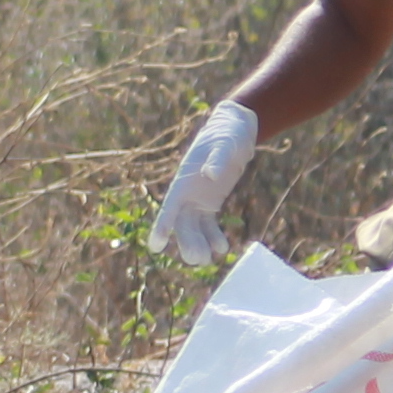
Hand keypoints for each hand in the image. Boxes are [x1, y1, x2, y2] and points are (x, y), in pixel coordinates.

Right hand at [152, 101, 259, 268]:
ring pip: (193, 228)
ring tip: (209, 261)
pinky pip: (208, 224)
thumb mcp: (224, 144)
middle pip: (182, 223)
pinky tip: (222, 249)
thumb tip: (209, 174)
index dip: (162, 226)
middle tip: (198, 259)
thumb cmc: (226, 135)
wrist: (236, 131)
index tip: (155, 247)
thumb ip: (217, 159)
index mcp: (184, 180)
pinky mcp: (210, 202)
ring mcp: (197, 198)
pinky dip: (213, 237)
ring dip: (199, 244)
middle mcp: (187, 192)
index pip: (169, 207)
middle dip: (187, 242)